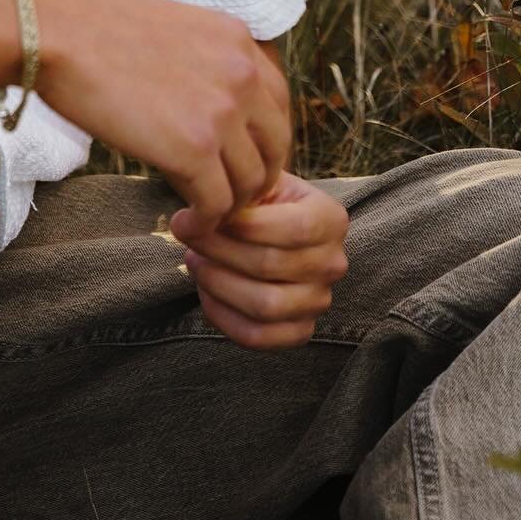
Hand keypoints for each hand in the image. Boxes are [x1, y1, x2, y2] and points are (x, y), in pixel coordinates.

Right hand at [31, 0, 292, 233]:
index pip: (278, 106)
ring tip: (198, 209)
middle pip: (275, 148)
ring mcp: (223, 113)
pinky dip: (204, 219)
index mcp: (240, 41)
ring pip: (252, 183)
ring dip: (228, 203)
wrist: (60, 31)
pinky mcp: (194, 150)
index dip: (260, 140)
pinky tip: (183, 220)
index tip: (235, 159)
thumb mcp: (177, 30)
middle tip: (222, 192)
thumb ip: (209, 64)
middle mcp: (243, 74)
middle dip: (253, 177)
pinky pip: (218, 203)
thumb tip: (215, 113)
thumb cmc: (97, 30)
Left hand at [169, 170, 349, 349]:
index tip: (199, 215)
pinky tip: (205, 290)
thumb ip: (238, 192)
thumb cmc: (260, 202)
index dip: (241, 225)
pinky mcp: (300, 331)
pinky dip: (223, 316)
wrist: (272, 228)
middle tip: (187, 235)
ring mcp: (319, 301)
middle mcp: (333, 263)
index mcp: (331, 219)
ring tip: (195, 261)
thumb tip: (202, 216)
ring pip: (263, 305)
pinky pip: (258, 336)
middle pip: (269, 265)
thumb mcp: (256, 183)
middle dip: (217, 249)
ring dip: (217, 282)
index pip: (293, 228)